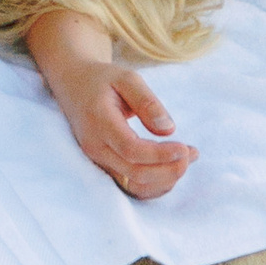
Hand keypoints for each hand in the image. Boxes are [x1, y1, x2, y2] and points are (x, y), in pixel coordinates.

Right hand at [52, 62, 194, 198]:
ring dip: (165, 179)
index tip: (185, 147)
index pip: (131, 149)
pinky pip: (131, 186)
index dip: (161, 154)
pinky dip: (155, 184)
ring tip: (186, 160)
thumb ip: (147, 102)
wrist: (73, 86)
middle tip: (192, 154)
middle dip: (168, 169)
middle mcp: (95, 147)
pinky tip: (171, 168)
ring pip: (134, 185)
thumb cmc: (102, 80)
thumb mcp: (126, 78)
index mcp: (99, 121)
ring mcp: (98, 160)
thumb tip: (168, 130)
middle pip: (135, 173)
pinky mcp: (104, 167)